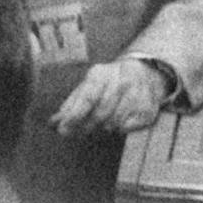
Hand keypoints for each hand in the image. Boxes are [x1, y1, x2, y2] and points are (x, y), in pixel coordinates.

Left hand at [51, 57, 168, 136]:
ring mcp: (137, 93)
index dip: (75, 116)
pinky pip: (129, 128)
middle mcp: (121, 80)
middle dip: (88, 125)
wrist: (145, 72)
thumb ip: (71, 105)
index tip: (63, 130)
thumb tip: (53, 123)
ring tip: (106, 119)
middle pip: (100, 114)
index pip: (87, 97)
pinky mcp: (149, 107)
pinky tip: (122, 119)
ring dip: (106, 126)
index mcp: (101, 74)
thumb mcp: (88, 86)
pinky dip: (122, 128)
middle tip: (84, 128)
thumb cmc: (109, 82)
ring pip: (114, 122)